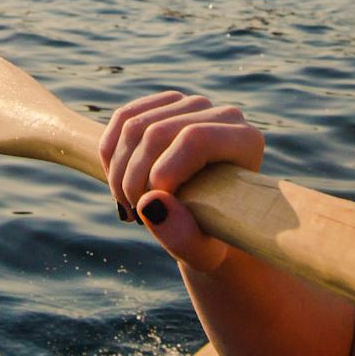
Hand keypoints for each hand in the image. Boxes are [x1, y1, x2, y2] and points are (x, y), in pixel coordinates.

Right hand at [100, 91, 263, 272]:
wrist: (207, 223)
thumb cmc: (210, 237)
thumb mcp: (201, 251)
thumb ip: (181, 235)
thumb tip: (150, 204)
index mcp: (245, 142)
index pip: (194, 139)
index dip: (162, 172)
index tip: (151, 207)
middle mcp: (222, 114)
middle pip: (156, 132)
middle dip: (132, 179)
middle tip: (134, 213)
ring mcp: (191, 105)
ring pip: (133, 126)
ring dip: (118, 171)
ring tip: (127, 204)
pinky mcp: (164, 104)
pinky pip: (123, 119)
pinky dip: (110, 154)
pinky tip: (116, 182)